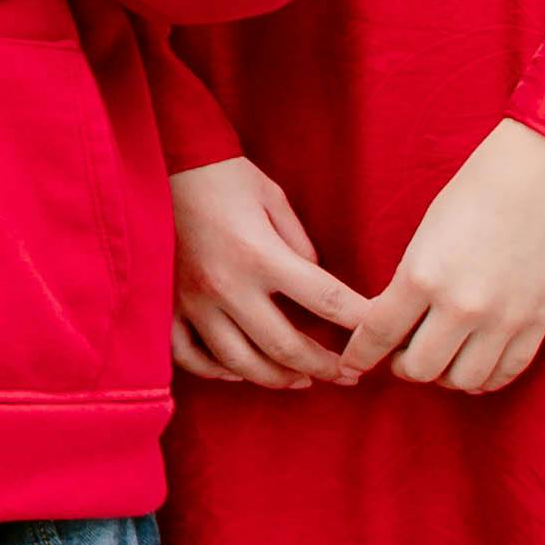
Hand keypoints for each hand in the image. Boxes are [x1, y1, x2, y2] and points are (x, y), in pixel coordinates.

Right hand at [169, 157, 373, 388]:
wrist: (164, 164)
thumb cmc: (225, 177)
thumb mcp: (275, 201)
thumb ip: (301, 247)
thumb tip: (316, 289)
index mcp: (261, 255)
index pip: (327, 301)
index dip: (362, 323)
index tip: (379, 334)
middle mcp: (228, 286)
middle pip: (286, 347)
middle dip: (326, 367)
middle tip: (348, 375)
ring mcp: (193, 301)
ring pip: (240, 363)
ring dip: (278, 378)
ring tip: (303, 380)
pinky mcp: (169, 305)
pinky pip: (190, 355)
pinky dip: (217, 372)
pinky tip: (239, 373)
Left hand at [340, 118, 544, 395]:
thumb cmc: (478, 192)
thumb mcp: (425, 235)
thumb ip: (410, 282)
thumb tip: (396, 322)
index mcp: (422, 276)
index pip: (378, 334)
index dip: (360, 355)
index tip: (351, 363)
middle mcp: (461, 306)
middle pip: (420, 369)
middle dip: (403, 367)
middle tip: (403, 354)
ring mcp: (504, 319)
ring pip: (464, 381)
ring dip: (446, 376)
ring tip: (442, 357)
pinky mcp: (540, 322)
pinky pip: (507, 373)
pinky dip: (487, 378)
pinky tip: (476, 363)